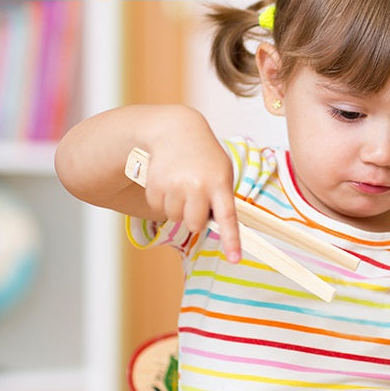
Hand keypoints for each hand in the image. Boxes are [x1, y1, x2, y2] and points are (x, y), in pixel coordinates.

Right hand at [141, 109, 241, 262]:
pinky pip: (158, 208)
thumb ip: (222, 198)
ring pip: (175, 218)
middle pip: (194, 225)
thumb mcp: (221, 172)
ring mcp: (174, 185)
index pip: (228, 217)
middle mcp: (197, 185)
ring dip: (178, 208)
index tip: (234, 259)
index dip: (231, 241)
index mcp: (219, 183)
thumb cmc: (204, 157)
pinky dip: (162, 200)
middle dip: (194, 217)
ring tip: (181, 185)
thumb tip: (218, 227)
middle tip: (195, 198)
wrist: (176, 130)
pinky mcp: (155, 184)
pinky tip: (168, 182)